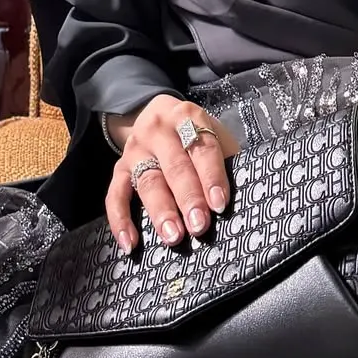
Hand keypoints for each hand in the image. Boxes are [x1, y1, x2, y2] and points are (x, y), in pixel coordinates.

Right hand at [106, 94, 238, 254]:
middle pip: (174, 166)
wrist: (157, 115)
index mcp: (187, 117)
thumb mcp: (212, 133)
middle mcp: (158, 130)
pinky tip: (130, 242)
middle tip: (199, 225)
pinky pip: (115, 195)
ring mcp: (135, 149)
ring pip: (147, 182)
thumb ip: (224, 159)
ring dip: (161, 211)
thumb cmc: (194, 132)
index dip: (212, 177)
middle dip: (188, 198)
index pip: (202, 148)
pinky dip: (120, 220)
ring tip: (174, 236)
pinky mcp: (119, 168)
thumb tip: (242, 197)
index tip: (219, 203)